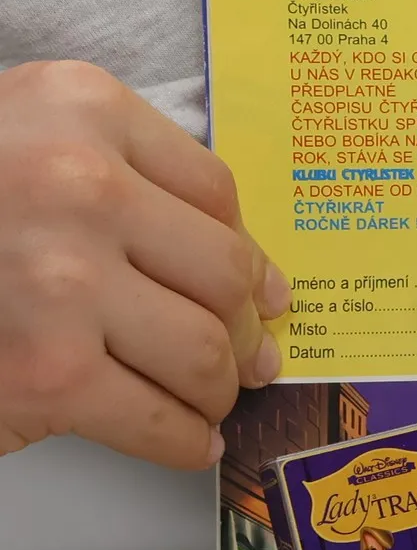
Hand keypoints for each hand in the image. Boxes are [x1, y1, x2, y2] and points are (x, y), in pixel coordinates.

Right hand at [0, 63, 285, 467]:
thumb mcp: (22, 140)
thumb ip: (125, 179)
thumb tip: (250, 276)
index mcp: (80, 109)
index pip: (216, 193)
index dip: (246, 256)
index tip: (260, 292)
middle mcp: (79, 185)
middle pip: (225, 274)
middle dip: (242, 331)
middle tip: (244, 358)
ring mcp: (63, 281)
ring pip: (206, 352)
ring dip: (218, 389)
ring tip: (207, 399)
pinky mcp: (48, 373)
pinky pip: (159, 418)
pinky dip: (184, 440)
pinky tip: (187, 440)